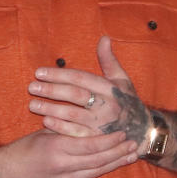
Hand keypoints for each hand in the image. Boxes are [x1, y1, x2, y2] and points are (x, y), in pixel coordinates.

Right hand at [0, 128, 138, 177]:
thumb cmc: (22, 149)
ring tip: (130, 156)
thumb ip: (66, 131)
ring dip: (116, 163)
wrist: (6, 173)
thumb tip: (87, 123)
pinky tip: (112, 165)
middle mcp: (64, 166)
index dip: (110, 140)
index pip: (91, 145)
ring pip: (97, 171)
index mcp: (58, 148)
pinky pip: (88, 177)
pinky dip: (102, 170)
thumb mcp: (44, 134)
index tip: (123, 132)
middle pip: (99, 160)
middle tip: (134, 144)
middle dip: (119, 152)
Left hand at [27, 36, 150, 150]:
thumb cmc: (128, 102)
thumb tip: (104, 38)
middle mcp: (107, 105)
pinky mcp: (98, 139)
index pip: (81, 78)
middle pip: (75, 95)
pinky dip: (60, 128)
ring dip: (51, 109)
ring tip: (32, 104)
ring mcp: (102, 124)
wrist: (145, 131)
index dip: (59, 74)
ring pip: (73, 115)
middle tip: (31, 87)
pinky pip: (76, 134)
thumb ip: (109, 60)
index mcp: (111, 89)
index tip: (39, 72)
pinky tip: (45, 122)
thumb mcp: (122, 80)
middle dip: (52, 91)